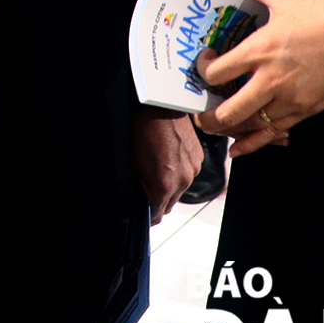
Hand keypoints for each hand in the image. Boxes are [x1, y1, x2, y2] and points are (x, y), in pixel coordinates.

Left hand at [131, 110, 202, 224]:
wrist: (160, 106)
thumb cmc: (143, 129)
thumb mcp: (130, 162)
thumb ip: (128, 187)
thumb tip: (124, 199)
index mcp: (165, 185)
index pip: (157, 214)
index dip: (147, 216)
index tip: (142, 213)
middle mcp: (183, 181)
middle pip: (169, 203)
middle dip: (157, 199)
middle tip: (145, 186)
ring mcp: (194, 169)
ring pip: (180, 188)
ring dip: (169, 184)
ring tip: (156, 166)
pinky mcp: (199, 158)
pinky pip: (188, 173)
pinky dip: (178, 170)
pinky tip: (167, 156)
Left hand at [196, 0, 323, 157]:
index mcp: (260, 50)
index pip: (216, 72)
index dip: (202, 71)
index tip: (204, 64)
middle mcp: (271, 80)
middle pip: (227, 112)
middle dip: (206, 116)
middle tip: (197, 110)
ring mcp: (289, 100)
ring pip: (249, 126)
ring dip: (228, 128)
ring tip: (215, 123)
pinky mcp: (305, 111)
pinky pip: (273, 133)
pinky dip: (253, 142)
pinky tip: (237, 149)